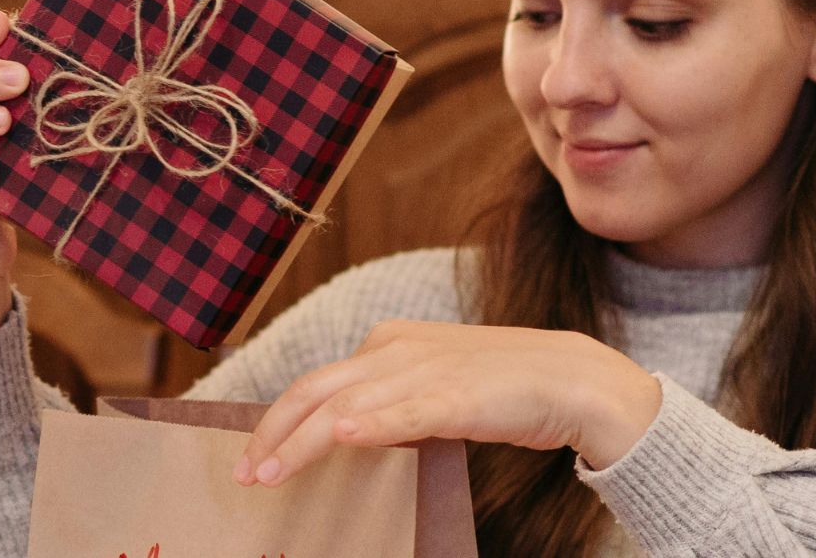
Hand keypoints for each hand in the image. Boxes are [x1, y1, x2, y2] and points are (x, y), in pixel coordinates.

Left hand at [233, 320, 661, 486]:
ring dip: (300, 442)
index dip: (279, 418)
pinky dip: (371, 424)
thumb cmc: (502, 388)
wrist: (569, 379)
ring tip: (269, 474)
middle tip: (245, 473)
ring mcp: (425, 370)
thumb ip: (392, 400)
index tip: (257, 454)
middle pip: (316, 390)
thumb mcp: (434, 384)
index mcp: (390, 341)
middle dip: (273, 432)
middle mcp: (398, 349)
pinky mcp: (456, 396)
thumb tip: (349, 431)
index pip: (319, 381)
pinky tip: (341, 437)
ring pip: (345, 406)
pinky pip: (404, 412)